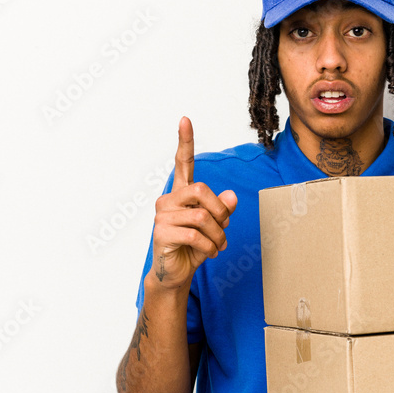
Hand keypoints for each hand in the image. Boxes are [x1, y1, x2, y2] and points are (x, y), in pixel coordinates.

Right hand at [149, 116, 237, 289]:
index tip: (185, 120)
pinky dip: (210, 246)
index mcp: (181, 194)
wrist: (176, 272)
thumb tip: (231, 196)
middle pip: (202, 190)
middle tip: (224, 229)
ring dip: (218, 235)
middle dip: (220, 211)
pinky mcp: (162, 234)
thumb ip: (223, 210)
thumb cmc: (194, 247)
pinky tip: (210, 253)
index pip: (182, 163)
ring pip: (202, 216)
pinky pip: (196, 235)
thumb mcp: (215, 227)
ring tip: (218, 246)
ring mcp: (162, 216)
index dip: (185, 142)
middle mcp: (168, 201)